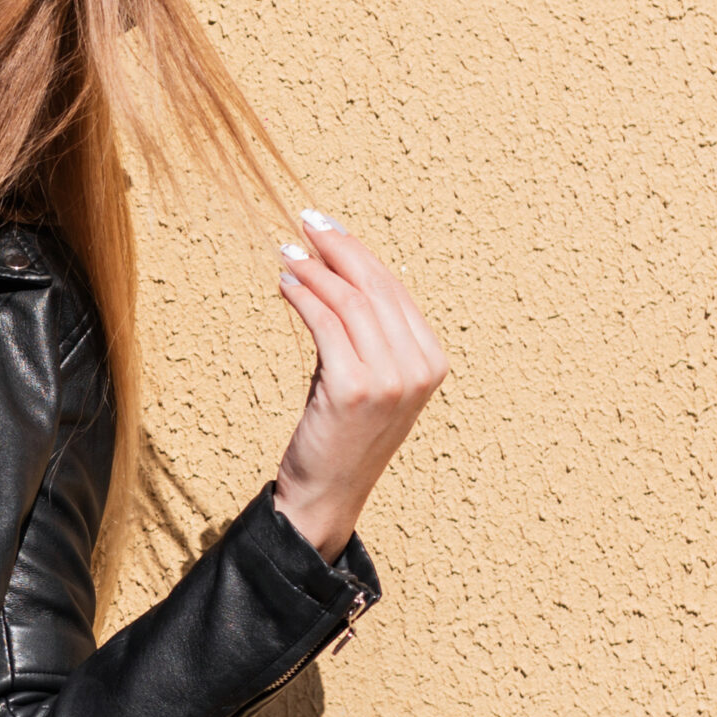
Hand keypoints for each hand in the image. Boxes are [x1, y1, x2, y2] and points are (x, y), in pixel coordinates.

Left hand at [271, 209, 446, 559]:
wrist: (328, 494)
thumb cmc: (341, 434)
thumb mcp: (368, 376)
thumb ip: (367, 332)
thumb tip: (335, 269)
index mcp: (431, 361)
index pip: (394, 289)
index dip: (359, 252)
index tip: (328, 227)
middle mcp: (418, 368)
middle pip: (375, 286)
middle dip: (338, 247)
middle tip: (306, 223)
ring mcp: (390, 379)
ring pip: (349, 300)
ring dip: (313, 270)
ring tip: (286, 254)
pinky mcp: (354, 388)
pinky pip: (325, 323)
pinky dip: (303, 296)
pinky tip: (285, 284)